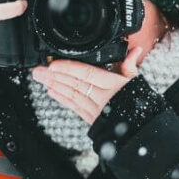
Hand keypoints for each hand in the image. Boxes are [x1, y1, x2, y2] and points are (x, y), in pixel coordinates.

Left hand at [31, 46, 145, 123]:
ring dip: (54, 85)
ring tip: (41, 78)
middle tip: (38, 70)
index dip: (69, 69)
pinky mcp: (92, 118)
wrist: (141, 128)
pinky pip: (75, 107)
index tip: (53, 65)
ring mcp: (95, 108)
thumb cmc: (138, 102)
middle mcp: (102, 97)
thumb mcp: (135, 81)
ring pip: (72, 95)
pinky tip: (52, 91)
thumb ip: (130, 65)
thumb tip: (136, 49)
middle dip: (54, 76)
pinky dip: (63, 99)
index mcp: (113, 84)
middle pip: (74, 84)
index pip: (87, 74)